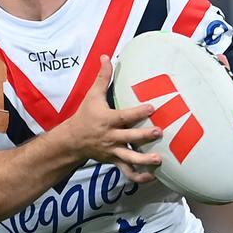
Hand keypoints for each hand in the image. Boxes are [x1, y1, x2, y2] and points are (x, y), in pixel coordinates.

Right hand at [66, 55, 162, 182]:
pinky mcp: (114, 161)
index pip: (124, 116)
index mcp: (106, 120)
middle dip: (144, 136)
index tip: (152, 107)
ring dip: (144, 159)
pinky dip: (138, 176)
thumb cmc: (85, 115)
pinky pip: (126, 172)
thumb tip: (106, 56)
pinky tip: (151, 176)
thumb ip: (102, 77)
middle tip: (159, 131)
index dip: (138, 112)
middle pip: (129, 137)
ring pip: (129, 158)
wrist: (72, 140)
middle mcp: (110, 137)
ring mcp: (113, 151)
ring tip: (158, 159)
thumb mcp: (92, 95)